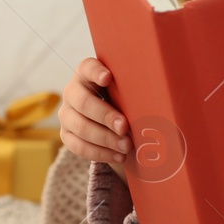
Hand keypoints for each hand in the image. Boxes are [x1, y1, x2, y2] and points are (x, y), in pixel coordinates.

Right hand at [60, 56, 129, 179]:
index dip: (96, 72)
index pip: (87, 67)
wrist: (110, 119)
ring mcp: (66, 114)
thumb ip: (133, 87)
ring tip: (126, 146)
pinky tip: (119, 156)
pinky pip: (79, 147)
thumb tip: (157, 94)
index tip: (108, 78)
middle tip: (124, 127)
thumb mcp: (126, 89)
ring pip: (81, 128)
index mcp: (86, 74)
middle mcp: (72, 92)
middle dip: (105, 116)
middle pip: (83, 103)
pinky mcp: (66, 135)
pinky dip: (101, 153)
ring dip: (105, 139)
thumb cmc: (123, 98)